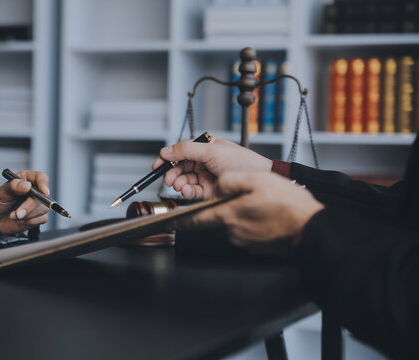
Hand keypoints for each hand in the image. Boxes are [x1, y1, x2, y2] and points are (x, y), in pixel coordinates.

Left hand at [0, 170, 50, 236]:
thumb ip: (12, 187)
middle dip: (29, 207)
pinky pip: (42, 218)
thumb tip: (26, 185)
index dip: (44, 184)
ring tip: (14, 215)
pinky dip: (30, 221)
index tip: (44, 192)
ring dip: (27, 215)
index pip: (41, 178)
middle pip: (43, 196)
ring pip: (43, 209)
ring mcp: (37, 203)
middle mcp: (34, 190)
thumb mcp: (1, 193)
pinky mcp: (39, 215)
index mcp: (26, 179)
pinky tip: (20, 220)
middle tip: (17, 213)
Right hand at [152, 137, 272, 199]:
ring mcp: (206, 178)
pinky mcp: (209, 192)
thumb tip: (165, 151)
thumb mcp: (212, 150)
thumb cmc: (242, 162)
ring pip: (184, 181)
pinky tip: (185, 191)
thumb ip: (186, 149)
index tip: (157, 165)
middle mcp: (204, 162)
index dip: (167, 158)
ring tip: (178, 185)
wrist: (258, 180)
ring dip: (178, 183)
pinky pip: (192, 192)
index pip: (180, 152)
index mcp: (205, 148)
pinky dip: (186, 192)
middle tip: (169, 179)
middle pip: (179, 168)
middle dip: (172, 173)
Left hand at [180, 172, 323, 246]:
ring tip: (259, 203)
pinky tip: (265, 213)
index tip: (166, 222)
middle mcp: (232, 231)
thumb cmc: (287, 205)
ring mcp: (243, 241)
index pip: (193, 220)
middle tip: (239, 197)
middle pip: (215, 218)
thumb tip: (218, 186)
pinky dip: (250, 221)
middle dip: (220, 207)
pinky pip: (246, 230)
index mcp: (227, 215)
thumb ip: (229, 181)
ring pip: (232, 223)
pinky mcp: (255, 245)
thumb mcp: (254, 180)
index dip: (178, 221)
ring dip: (238, 213)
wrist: (310, 227)